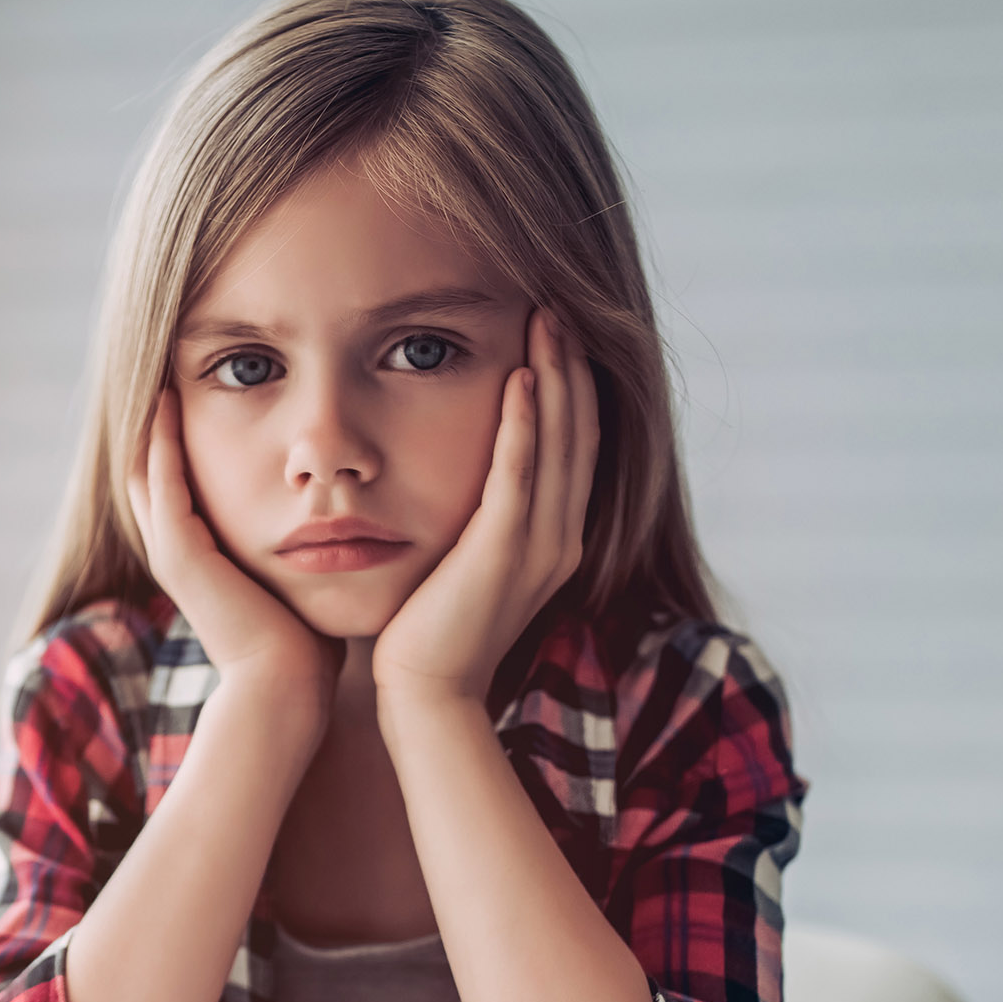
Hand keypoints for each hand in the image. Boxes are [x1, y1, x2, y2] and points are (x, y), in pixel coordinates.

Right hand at [128, 387, 338, 715]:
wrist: (288, 689)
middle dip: (152, 414)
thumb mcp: (298, 574)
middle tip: (160, 357)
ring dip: (147, 417)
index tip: (193, 378)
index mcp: (199, 552)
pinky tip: (166, 399)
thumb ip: (303, 543)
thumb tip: (337, 514)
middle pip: (147, 465)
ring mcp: (171, 552)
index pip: (175, 477)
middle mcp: (174, 549)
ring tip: (156, 364)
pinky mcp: (180, 556)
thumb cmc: (305, 642)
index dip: (176, 430)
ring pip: (143, 468)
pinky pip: (162, 484)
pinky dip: (160, 442)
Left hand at [370, 310, 597, 710]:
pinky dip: (524, 425)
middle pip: (578, 434)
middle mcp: (560, 540)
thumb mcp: (465, 565)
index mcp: (555, 541)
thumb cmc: (428, 634)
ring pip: (558, 445)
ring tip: (546, 320)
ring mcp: (538, 548)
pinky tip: (520, 378)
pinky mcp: (502, 554)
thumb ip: (478, 522)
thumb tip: (464, 476)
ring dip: (554, 377)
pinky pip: (518, 476)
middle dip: (571, 366)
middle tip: (558, 305)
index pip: (575, 447)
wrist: (424, 696)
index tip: (556, 333)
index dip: (572, 388)